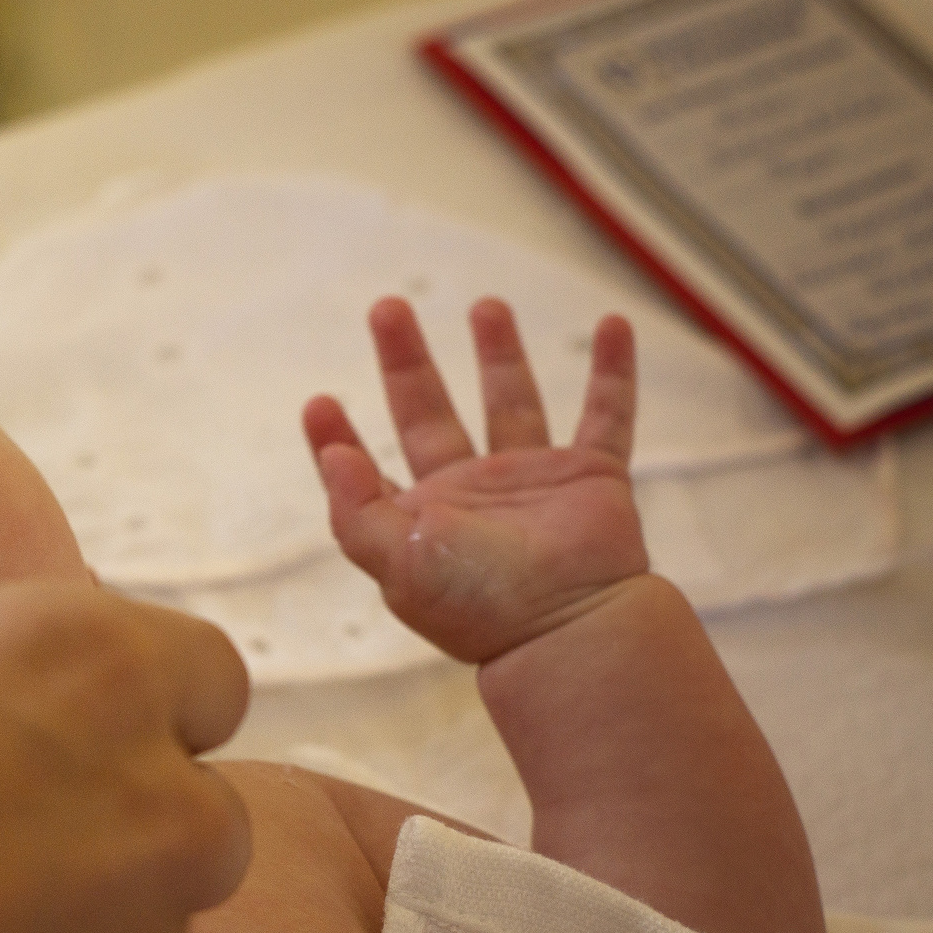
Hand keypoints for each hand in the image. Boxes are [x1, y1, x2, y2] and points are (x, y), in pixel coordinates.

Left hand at [304, 298, 647, 663]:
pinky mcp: (591, 478)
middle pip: (430, 411)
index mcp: (421, 519)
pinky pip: (609, 415)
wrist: (569, 628)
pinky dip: (615, 372)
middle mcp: (472, 495)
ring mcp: (533, 483)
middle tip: (387, 307)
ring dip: (500, 353)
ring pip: (513, 402)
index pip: (369, 467)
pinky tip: (614, 325)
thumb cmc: (480, 604)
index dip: (339, 438)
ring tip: (485, 305)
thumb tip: (331, 457)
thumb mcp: (399, 561)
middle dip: (407, 361)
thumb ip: (356, 512)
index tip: (317, 402)